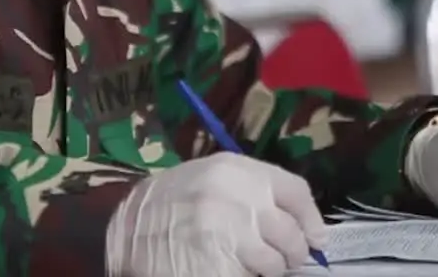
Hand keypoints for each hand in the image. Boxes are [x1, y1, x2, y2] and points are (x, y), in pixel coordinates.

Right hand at [106, 152, 327, 276]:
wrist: (122, 232)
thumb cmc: (170, 204)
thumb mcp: (207, 178)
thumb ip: (250, 191)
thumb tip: (301, 222)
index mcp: (235, 170)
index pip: (295, 192)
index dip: (311, 219)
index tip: (316, 237)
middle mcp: (236, 199)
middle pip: (291, 234)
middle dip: (292, 253)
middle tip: (284, 260)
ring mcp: (227, 236)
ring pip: (275, 264)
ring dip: (269, 271)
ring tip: (248, 266)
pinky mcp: (220, 269)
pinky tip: (227, 270)